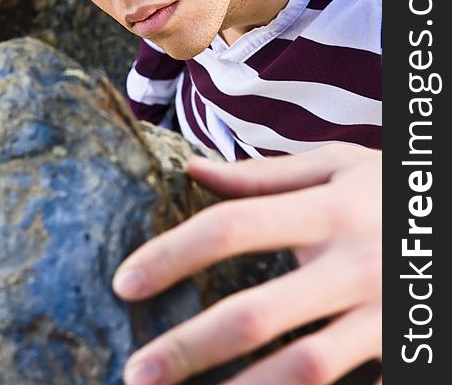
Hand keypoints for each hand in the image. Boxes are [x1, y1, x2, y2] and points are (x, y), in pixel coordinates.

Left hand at [112, 144, 381, 384]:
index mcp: (328, 210)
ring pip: (304, 368)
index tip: (126, 282)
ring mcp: (382, 312)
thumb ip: (263, 173)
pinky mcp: (404, 347)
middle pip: (258, 312)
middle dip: (191, 347)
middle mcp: (353, 263)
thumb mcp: (335, 165)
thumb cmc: (389, 185)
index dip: (173, 255)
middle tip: (136, 372)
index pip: (233, 227)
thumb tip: (194, 170)